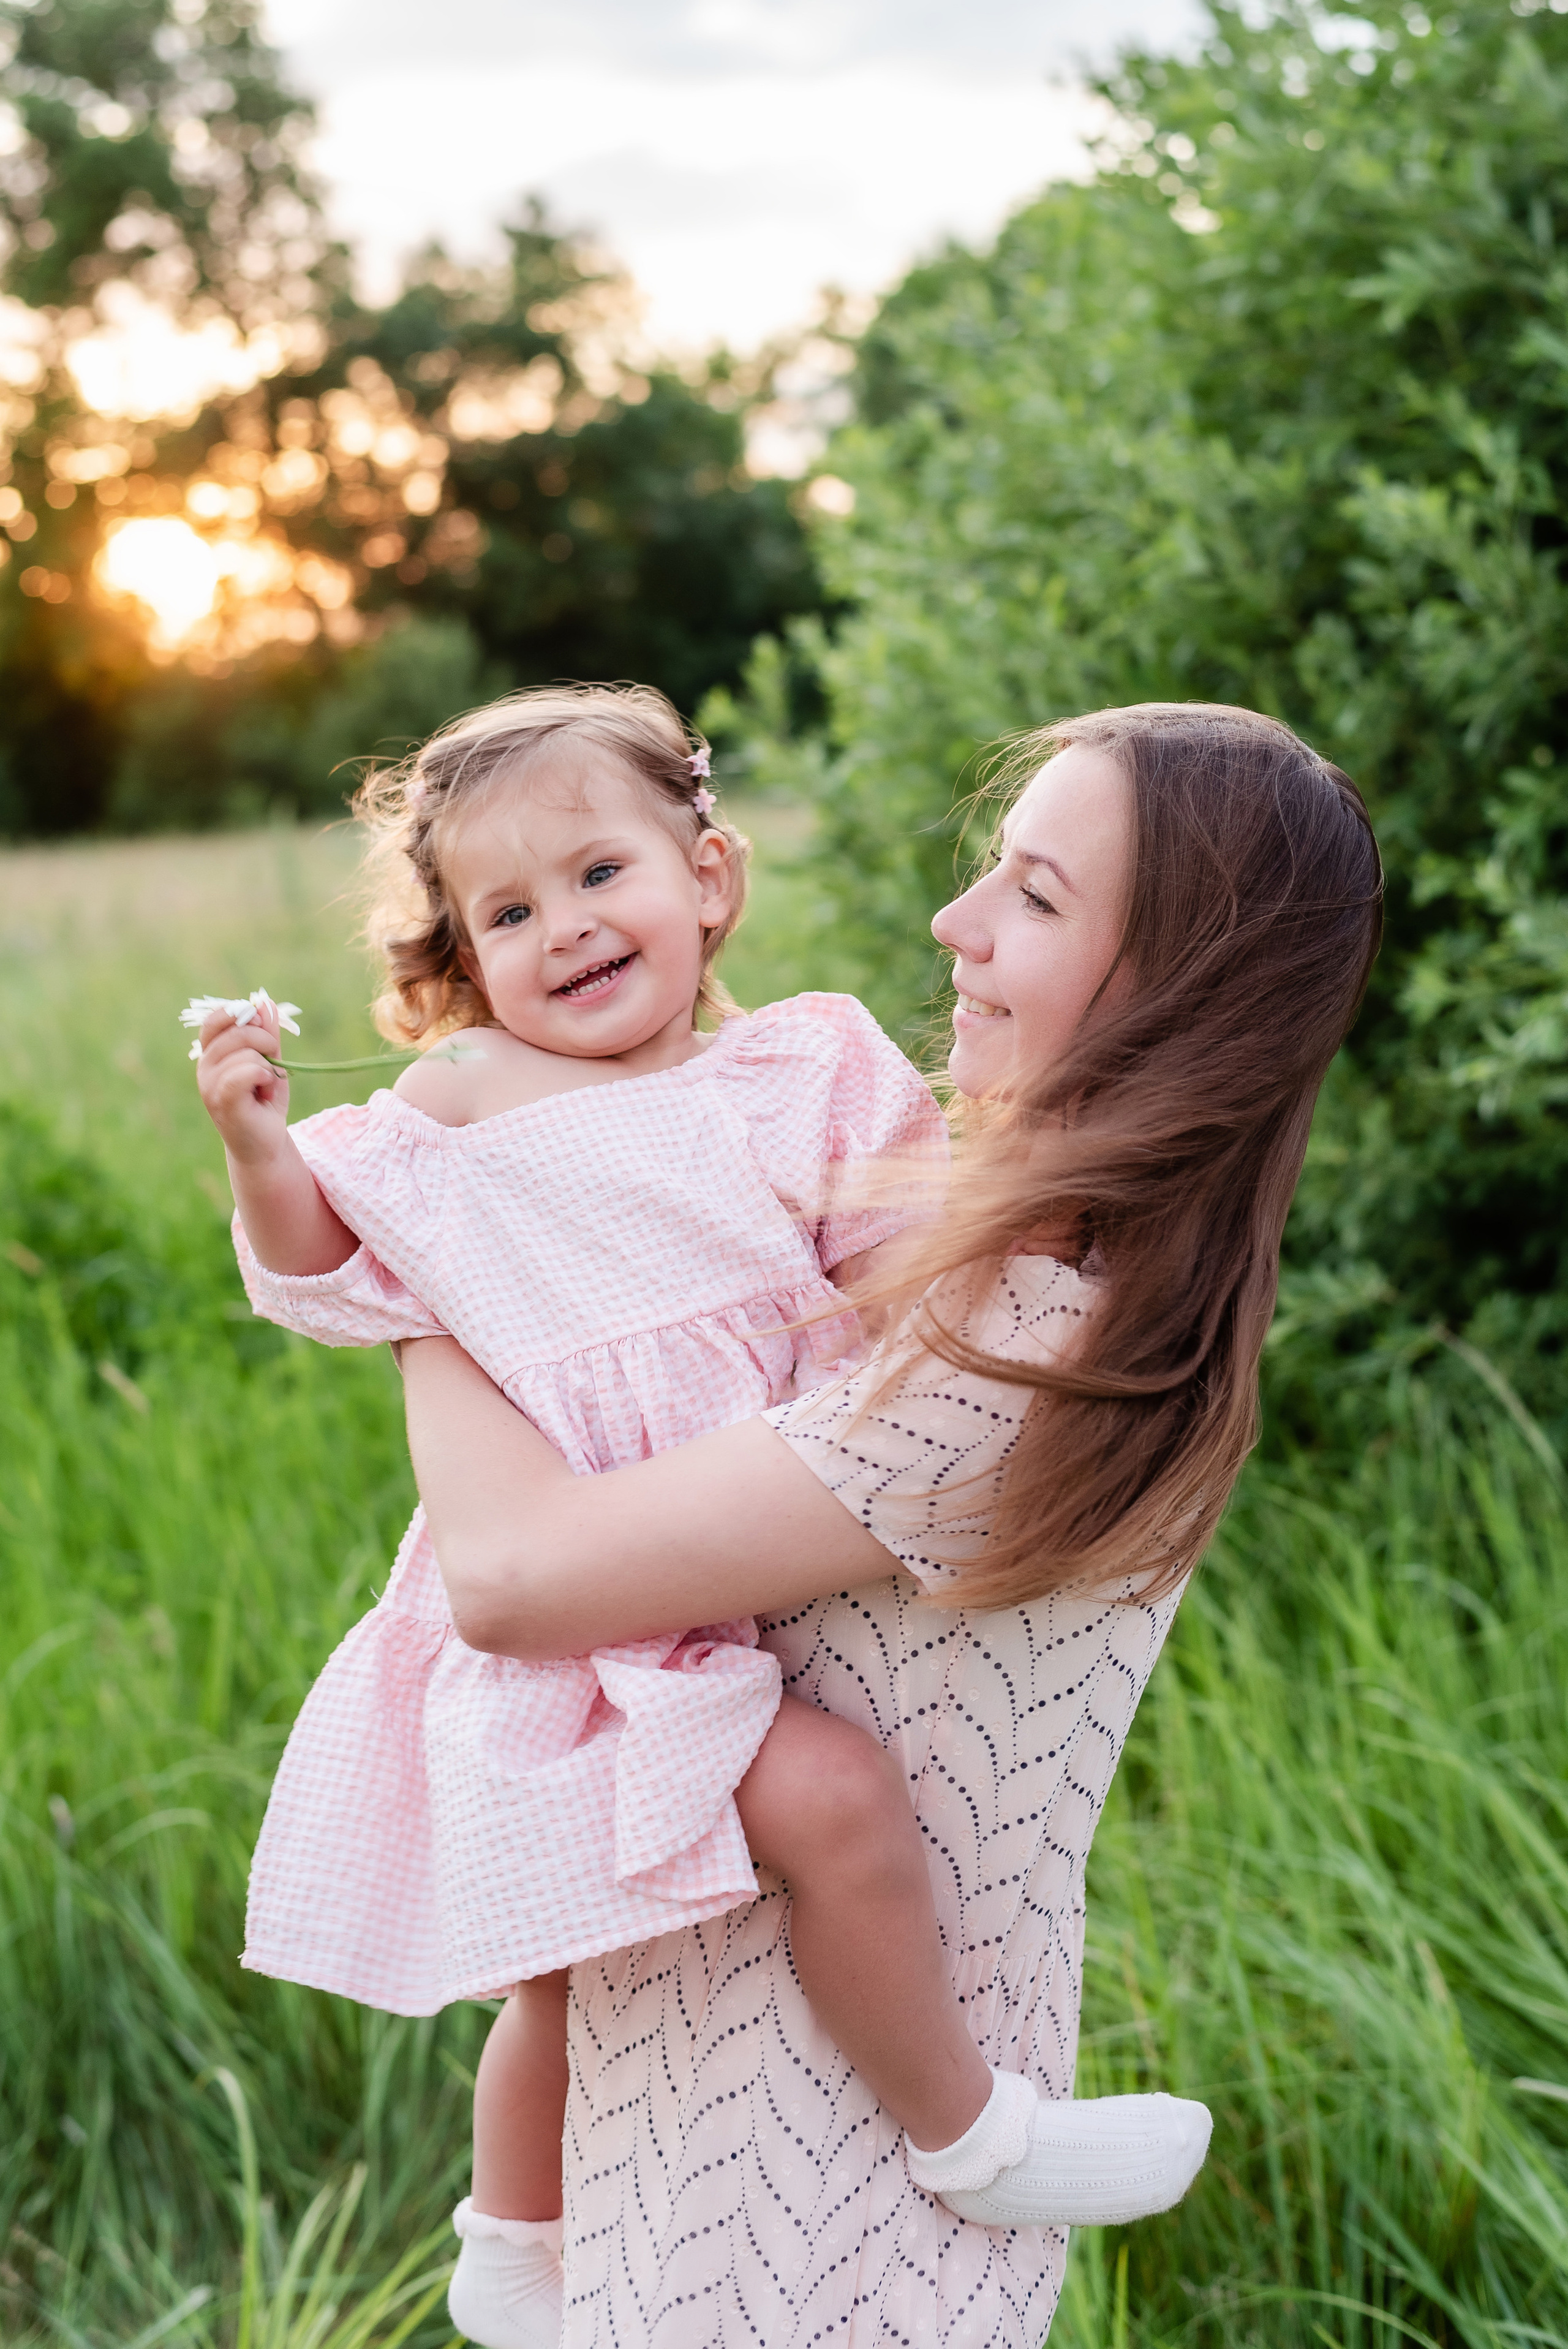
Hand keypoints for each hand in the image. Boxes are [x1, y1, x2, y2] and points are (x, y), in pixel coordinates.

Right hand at [195, 1002, 289, 1167]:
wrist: (266, 1143)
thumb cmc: (265, 1101)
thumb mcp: (270, 1060)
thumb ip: (266, 1032)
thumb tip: (264, 1001)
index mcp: (211, 1052)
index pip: (217, 1018)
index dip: (243, 1015)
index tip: (264, 1031)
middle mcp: (204, 1066)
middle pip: (238, 1031)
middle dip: (266, 1042)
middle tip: (272, 1066)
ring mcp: (209, 1084)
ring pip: (247, 1053)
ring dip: (269, 1068)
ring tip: (266, 1088)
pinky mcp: (222, 1100)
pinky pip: (246, 1072)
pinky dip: (264, 1077)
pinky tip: (265, 1093)